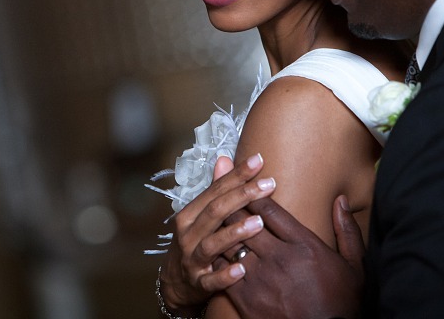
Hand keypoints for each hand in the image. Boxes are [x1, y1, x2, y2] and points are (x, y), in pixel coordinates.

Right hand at [158, 154, 276, 312]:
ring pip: (212, 244)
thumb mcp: (200, 216)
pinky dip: (225, 276)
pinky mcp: (197, 284)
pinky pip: (211, 281)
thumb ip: (214, 190)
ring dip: (235, 233)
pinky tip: (242, 270)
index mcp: (190, 214)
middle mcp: (188, 234)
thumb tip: (225, 159)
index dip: (236, 175)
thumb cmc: (194, 243)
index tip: (258, 160)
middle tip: (269, 184)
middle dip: (242, 196)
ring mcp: (191, 259)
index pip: (214, 190)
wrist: (175, 284)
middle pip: (214, 211)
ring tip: (260, 223)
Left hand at [224, 195, 364, 318]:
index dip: (254, 194)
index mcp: (304, 245)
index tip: (248, 186)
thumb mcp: (354, 266)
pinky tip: (215, 252)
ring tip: (216, 222)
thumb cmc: (343, 303)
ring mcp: (261, 278)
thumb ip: (347, 230)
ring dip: (222, 231)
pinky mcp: (247, 298)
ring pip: (230, 243)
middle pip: (244, 221)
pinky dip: (217, 258)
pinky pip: (223, 270)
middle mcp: (279, 257)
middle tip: (225, 198)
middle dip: (233, 207)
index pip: (270, 210)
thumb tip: (341, 200)